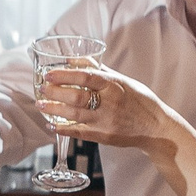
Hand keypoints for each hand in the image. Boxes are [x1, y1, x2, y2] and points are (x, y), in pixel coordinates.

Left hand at [38, 63, 184, 151]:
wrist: (155, 127)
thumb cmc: (138, 100)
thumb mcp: (122, 80)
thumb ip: (98, 70)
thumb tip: (72, 59)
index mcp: (114, 84)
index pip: (86, 77)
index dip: (65, 75)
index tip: (49, 74)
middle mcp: (110, 102)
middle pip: (77, 96)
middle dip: (56, 92)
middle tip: (41, 88)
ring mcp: (106, 120)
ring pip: (75, 114)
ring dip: (55, 109)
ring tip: (41, 104)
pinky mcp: (104, 136)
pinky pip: (79, 132)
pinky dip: (63, 128)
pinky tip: (52, 124)